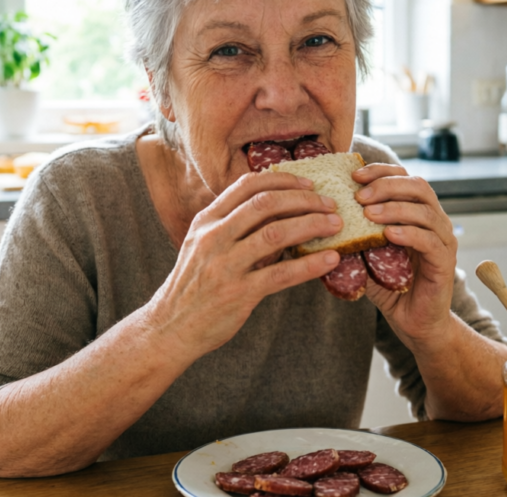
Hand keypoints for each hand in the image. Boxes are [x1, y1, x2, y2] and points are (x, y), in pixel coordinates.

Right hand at [148, 172, 342, 357]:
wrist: (171, 327)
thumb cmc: (193, 285)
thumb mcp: (202, 245)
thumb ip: (232, 226)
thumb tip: (279, 212)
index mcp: (206, 220)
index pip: (247, 185)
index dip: (282, 180)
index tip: (307, 183)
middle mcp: (214, 237)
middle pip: (266, 203)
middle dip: (304, 199)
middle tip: (329, 203)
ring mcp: (225, 265)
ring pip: (276, 233)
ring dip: (312, 225)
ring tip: (335, 225)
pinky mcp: (239, 293)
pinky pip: (282, 274)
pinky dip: (310, 264)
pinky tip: (330, 259)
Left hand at [352, 163, 457, 351]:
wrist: (415, 324)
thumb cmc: (391, 287)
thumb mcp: (367, 256)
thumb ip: (353, 237)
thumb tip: (319, 220)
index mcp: (417, 214)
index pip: (404, 178)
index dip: (380, 172)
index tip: (354, 176)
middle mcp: (434, 222)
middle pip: (418, 186)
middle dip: (386, 185)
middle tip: (359, 195)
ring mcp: (443, 241)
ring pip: (425, 211)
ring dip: (394, 208)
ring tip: (368, 214)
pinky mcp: (445, 263)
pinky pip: (430, 241)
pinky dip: (409, 233)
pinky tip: (388, 235)